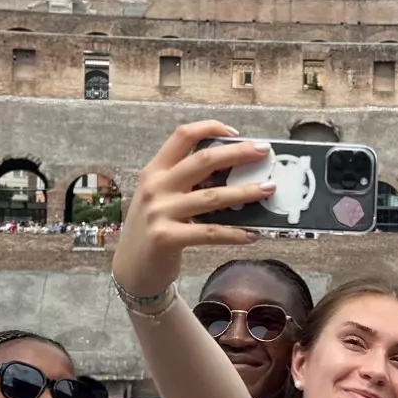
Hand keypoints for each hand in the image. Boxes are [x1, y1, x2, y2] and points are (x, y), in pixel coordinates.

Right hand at [111, 122, 274, 298]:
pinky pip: (209, 232)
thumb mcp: (161, 198)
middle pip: (203, 160)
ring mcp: (159, 212)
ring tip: (268, 189)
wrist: (129, 270)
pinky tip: (252, 234)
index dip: (210, 128)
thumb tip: (232, 174)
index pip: (182, 136)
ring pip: (212, 196)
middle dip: (238, 153)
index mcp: (155, 171)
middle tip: (263, 152)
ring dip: (245, 192)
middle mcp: (155, 186)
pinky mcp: (166, 238)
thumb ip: (186, 184)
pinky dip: (234, 233)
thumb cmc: (152, 230)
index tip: (236, 133)